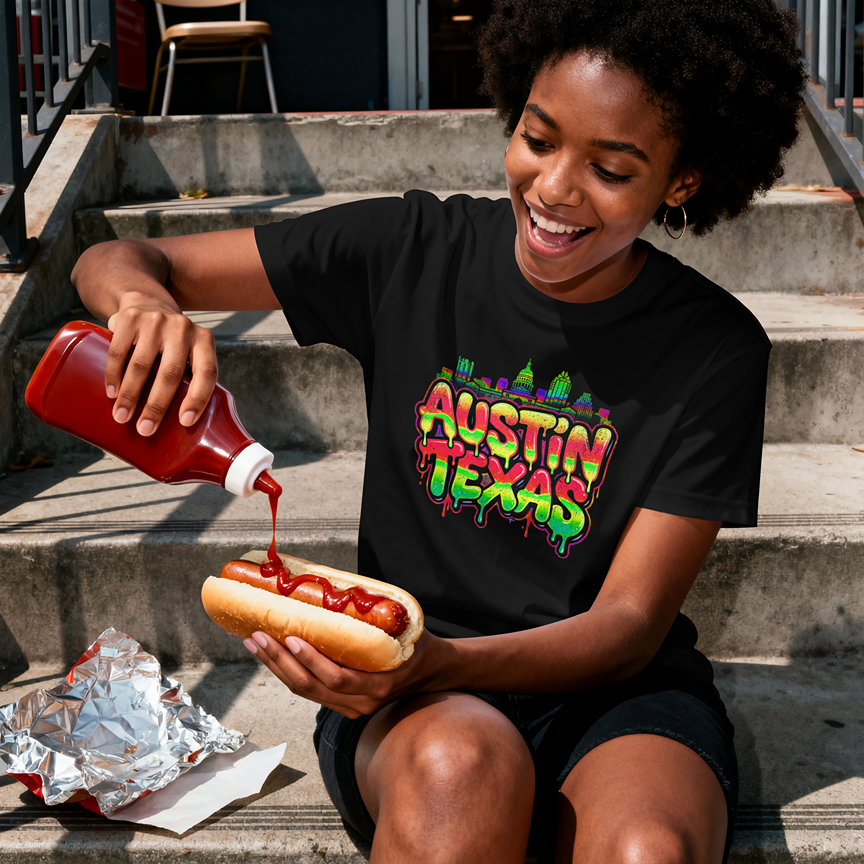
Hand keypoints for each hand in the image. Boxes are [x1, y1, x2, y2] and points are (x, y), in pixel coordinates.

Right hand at [106, 298, 217, 435]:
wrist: (147, 302)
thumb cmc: (172, 343)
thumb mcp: (189, 353)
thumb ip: (190, 379)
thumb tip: (185, 429)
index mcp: (204, 341)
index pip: (207, 372)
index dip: (198, 398)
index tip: (186, 422)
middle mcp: (182, 328)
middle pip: (171, 373)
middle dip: (156, 406)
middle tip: (145, 430)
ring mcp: (156, 321)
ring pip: (142, 364)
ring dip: (130, 395)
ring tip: (122, 417)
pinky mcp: (130, 318)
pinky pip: (119, 351)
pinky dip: (113, 375)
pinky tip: (112, 393)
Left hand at [243, 629, 446, 718]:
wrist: (434, 672)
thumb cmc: (418, 645)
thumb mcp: (403, 631)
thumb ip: (374, 620)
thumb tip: (338, 590)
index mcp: (377, 687)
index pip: (335, 678)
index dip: (310, 660)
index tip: (291, 637)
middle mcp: (361, 704)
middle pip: (310, 687)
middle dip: (279, 661)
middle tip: (257, 636)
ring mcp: (351, 708)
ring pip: (304, 691)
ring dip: (276, 666)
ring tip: (255, 643)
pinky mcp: (343, 705)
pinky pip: (310, 690)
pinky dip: (288, 671)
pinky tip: (273, 654)